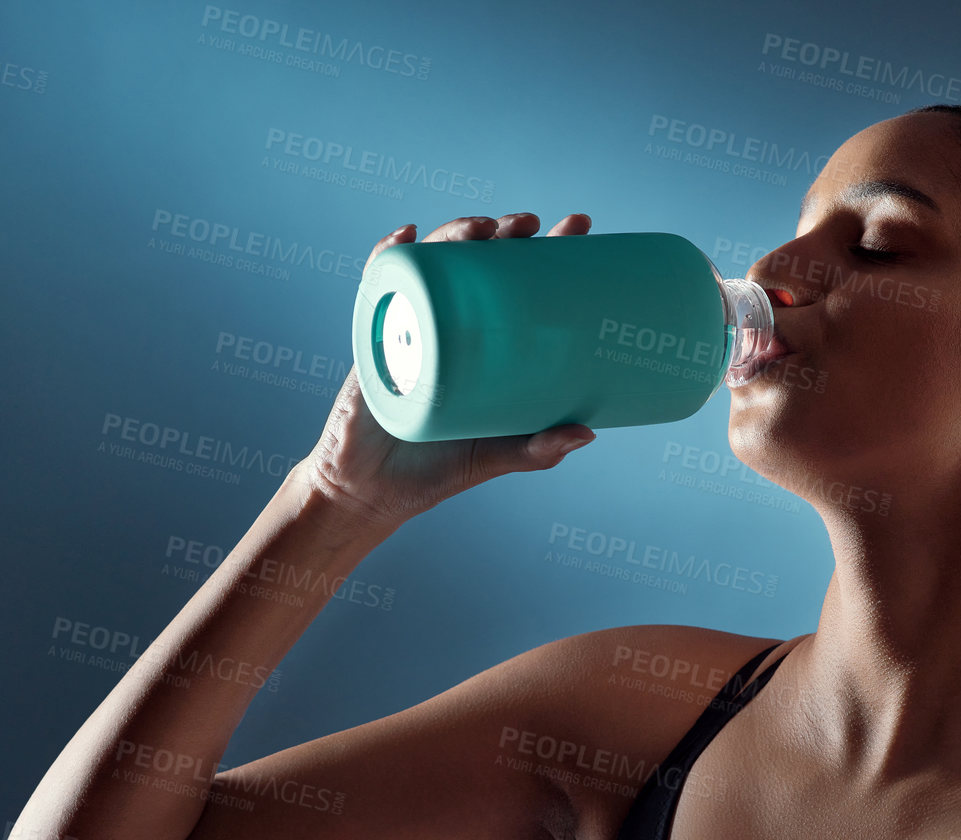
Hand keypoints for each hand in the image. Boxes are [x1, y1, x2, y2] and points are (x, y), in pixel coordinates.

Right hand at [299, 212, 596, 527]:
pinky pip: (379, 285)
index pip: (525, 285)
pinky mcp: (376, 336)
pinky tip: (405, 236)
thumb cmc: (437, 471)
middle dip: (508, 232)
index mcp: (490, 346)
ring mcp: (415, 325)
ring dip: (457, 232)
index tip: (579, 227)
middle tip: (532, 225)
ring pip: (436, 262)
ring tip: (483, 228)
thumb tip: (589, 432)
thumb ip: (538, 450)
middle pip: (483, 261)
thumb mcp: (495, 456)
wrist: (371, 492)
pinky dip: (388, 256)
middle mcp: (455, 326)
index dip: (551, 252)